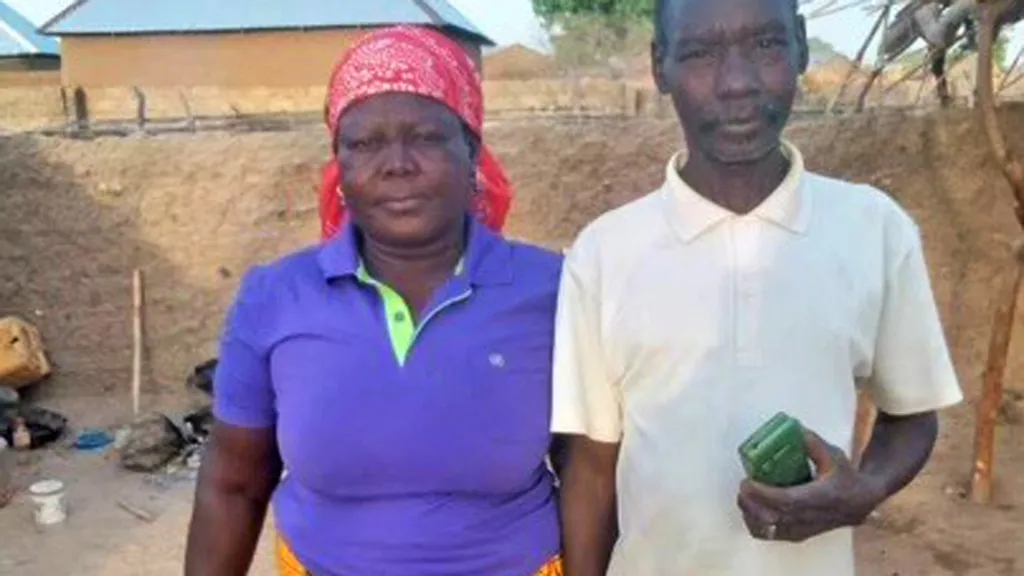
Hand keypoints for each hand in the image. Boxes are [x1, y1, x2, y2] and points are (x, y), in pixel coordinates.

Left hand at [736, 428, 884, 542]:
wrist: (859, 502)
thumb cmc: (844, 476)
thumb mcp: (833, 455)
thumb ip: (813, 443)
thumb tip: (794, 429)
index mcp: (819, 498)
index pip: (787, 501)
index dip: (764, 493)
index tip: (748, 481)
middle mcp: (810, 518)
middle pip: (773, 517)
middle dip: (752, 502)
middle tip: (743, 486)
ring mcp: (803, 529)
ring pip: (770, 529)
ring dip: (751, 513)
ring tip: (744, 496)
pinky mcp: (798, 535)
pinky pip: (771, 535)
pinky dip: (756, 524)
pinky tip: (750, 510)